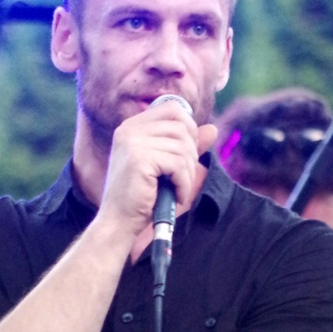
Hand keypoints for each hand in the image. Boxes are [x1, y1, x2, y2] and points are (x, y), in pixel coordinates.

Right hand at [99, 100, 216, 235]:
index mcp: (132, 126)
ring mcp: (132, 142)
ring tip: (178, 189)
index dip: (189, 128)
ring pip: (182, 147)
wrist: (119, 222)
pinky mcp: (139, 159)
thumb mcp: (167, 167)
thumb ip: (187, 146)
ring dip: (188, 172)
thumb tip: (213, 129)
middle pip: (181, 127)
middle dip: (191, 154)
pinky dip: (184, 183)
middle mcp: (129, 129)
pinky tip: (176, 196)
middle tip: (182, 177)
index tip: (187, 153)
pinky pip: (178, 164)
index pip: (172, 109)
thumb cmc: (143, 197)